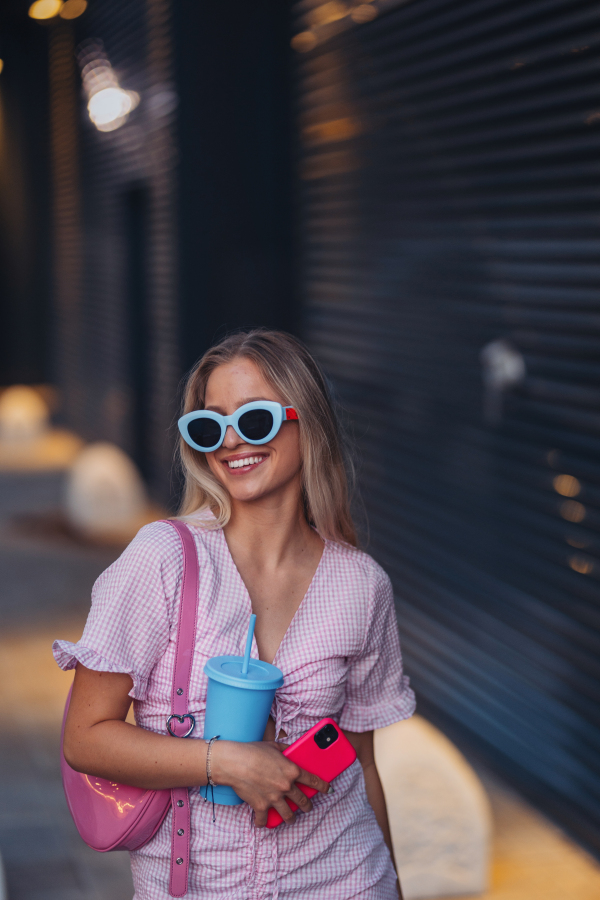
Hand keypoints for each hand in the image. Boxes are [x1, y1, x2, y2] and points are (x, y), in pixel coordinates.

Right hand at [211, 740, 329, 826]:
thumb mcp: (274, 746)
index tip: (329, 790)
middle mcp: (286, 786)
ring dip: (291, 818)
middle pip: (302, 801)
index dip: (323, 786)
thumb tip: (291, 751)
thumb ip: (285, 750)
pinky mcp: (261, 806)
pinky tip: (263, 823)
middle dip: (307, 806)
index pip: (313, 780)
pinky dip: (263, 822)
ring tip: (291, 818)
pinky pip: (264, 820)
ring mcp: (274, 798)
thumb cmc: (253, 751)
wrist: (234, 762)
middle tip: (308, 807)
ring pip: (288, 815)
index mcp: (292, 771)